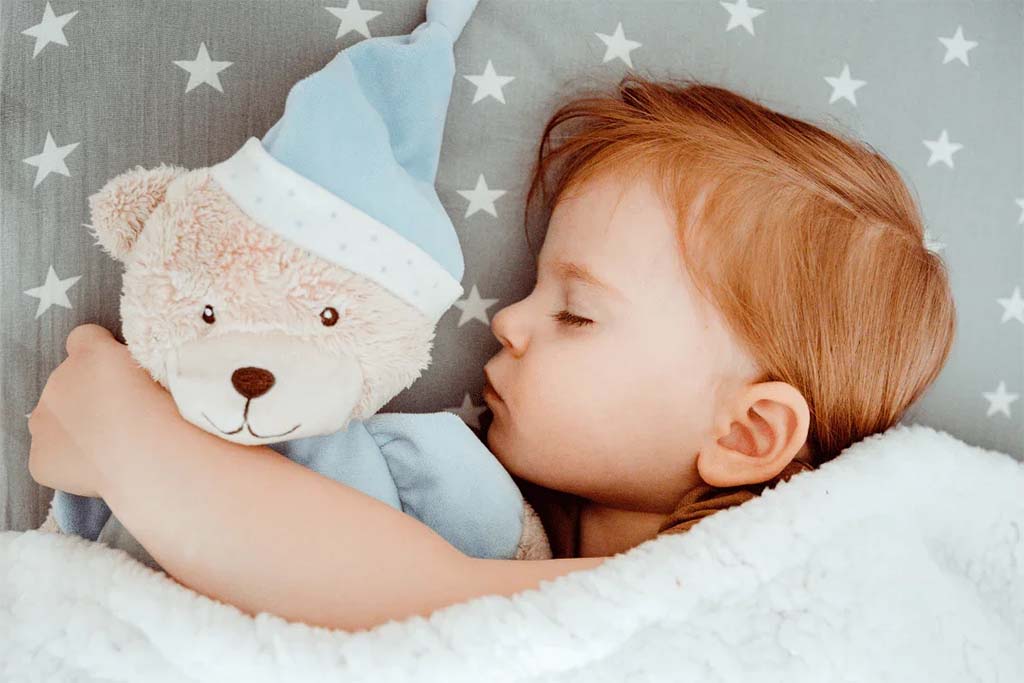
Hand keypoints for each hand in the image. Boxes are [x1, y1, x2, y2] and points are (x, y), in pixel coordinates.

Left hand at [27, 323, 171, 497]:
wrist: (152, 458)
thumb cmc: (171, 412)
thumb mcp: (162, 369)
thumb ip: (138, 362)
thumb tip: (136, 375)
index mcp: (91, 352)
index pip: (85, 337)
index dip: (103, 354)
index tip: (123, 373)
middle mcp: (59, 379)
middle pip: (68, 381)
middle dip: (90, 395)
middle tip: (124, 416)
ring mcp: (43, 420)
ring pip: (55, 419)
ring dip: (76, 427)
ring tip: (112, 446)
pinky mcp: (40, 457)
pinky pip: (50, 455)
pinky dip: (68, 462)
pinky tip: (98, 468)